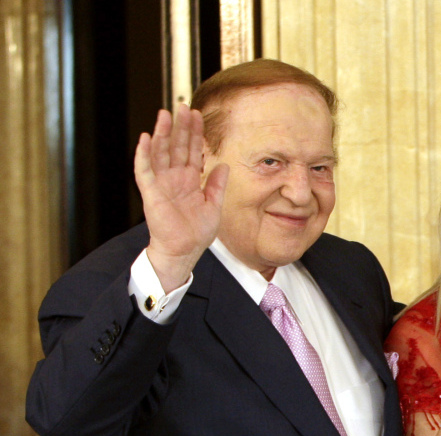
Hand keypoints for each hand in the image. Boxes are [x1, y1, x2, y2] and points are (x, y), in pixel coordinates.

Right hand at [134, 104, 228, 291]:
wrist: (184, 251)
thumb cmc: (197, 232)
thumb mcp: (214, 206)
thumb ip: (217, 185)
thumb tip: (223, 165)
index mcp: (190, 180)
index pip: (192, 151)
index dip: (194, 133)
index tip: (198, 115)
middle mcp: (175, 178)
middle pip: (176, 147)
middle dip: (179, 127)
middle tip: (183, 107)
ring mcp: (162, 184)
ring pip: (160, 153)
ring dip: (162, 134)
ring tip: (164, 115)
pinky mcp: (151, 193)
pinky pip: (145, 171)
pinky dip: (144, 155)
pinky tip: (146, 139)